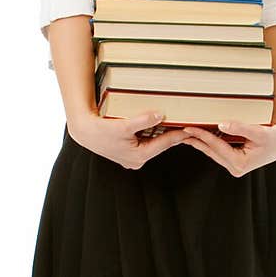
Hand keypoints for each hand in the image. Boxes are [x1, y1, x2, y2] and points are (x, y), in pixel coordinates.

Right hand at [69, 109, 189, 168]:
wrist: (84, 132)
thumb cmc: (101, 130)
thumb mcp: (123, 125)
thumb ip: (143, 121)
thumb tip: (160, 115)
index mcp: (139, 156)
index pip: (165, 144)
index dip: (179, 135)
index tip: (191, 129)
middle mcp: (137, 160)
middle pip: (160, 145)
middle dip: (174, 136)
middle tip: (190, 127)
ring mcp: (132, 158)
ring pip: (153, 144)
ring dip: (164, 135)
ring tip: (178, 126)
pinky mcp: (127, 153)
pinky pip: (145, 143)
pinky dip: (153, 135)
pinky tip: (159, 127)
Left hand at [180, 118, 275, 175]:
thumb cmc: (274, 138)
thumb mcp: (259, 132)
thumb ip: (240, 128)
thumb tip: (222, 125)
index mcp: (240, 164)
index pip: (217, 146)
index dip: (202, 135)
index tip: (189, 127)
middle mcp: (236, 167)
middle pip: (211, 151)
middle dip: (195, 140)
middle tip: (180, 130)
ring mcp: (234, 165)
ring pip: (212, 152)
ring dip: (199, 142)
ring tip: (185, 133)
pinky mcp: (234, 160)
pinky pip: (217, 150)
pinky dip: (208, 142)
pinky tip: (199, 136)